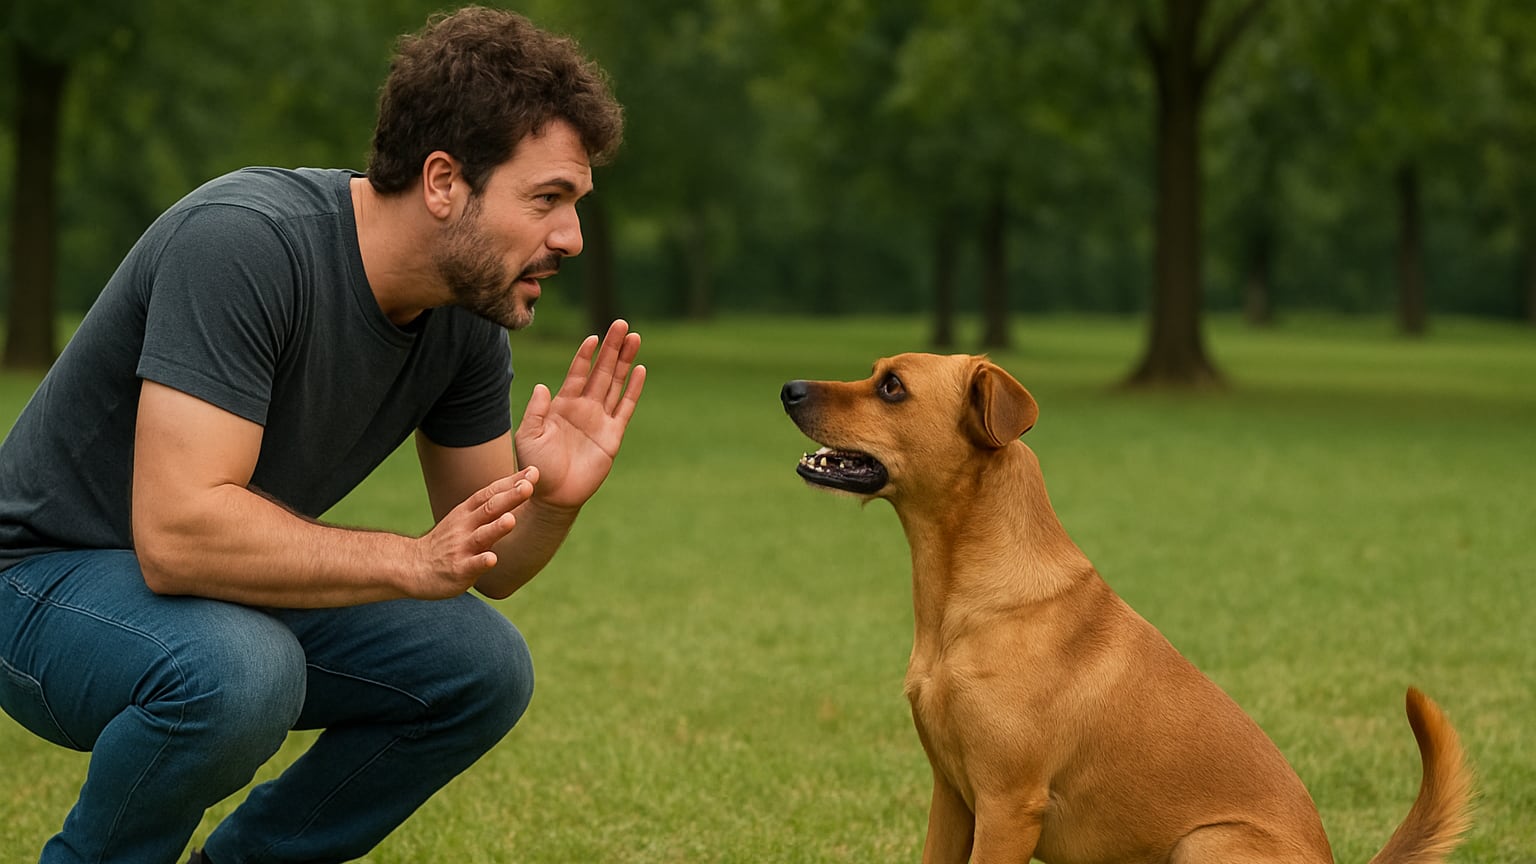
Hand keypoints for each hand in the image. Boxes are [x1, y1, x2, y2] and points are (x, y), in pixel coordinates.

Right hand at [410, 468, 537, 597]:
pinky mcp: (459, 569)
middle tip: (528, 486)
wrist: (413, 566)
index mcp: (468, 511)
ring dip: (496, 527)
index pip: (492, 492)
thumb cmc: (449, 540)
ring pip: (482, 535)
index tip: (534, 472)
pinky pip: (472, 565)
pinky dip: (482, 561)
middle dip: (510, 497)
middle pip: (489, 508)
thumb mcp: (466, 517)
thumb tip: (522, 485)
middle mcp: (465, 525)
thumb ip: (490, 506)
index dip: (512, 482)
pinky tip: (492, 559)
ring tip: (510, 520)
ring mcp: (462, 547)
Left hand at [514, 319, 646, 510]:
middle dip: (612, 347)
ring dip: (625, 361)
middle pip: (601, 371)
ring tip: (635, 338)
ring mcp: (600, 419)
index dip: (585, 355)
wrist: (553, 495)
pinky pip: (625, 408)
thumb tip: (543, 387)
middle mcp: (584, 407)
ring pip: (616, 383)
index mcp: (563, 404)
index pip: (577, 372)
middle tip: (622, 324)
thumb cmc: (536, 466)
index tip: (593, 337)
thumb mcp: (528, 436)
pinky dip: (633, 389)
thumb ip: (535, 411)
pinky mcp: (613, 435)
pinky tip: (640, 371)